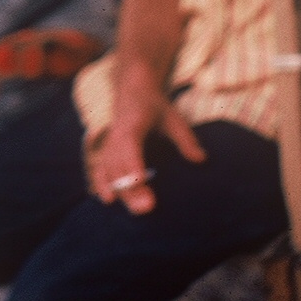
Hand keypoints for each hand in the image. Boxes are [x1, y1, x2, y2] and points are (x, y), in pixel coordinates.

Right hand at [87, 63, 202, 214]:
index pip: (129, 146)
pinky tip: (108, 200)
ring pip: (108, 170)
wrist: (133, 89)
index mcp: (132, 124)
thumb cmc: (156, 106)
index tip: (139, 183)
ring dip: (120, 191)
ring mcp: (109, 143)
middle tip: (148, 208)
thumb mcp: (174, 118)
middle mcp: (116, 135)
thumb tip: (201, 159)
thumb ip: (186, 139)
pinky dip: (101, 183)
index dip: (132, 165)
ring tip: (139, 210)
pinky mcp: (106, 150)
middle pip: (117, 165)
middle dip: (129, 187)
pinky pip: (100, 169)